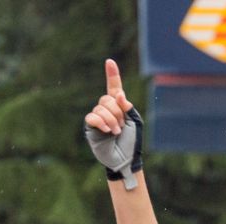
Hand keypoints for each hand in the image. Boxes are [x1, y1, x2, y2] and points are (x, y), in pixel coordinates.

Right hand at [84, 59, 143, 188]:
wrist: (125, 159)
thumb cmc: (131, 142)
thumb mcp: (135, 122)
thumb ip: (127, 107)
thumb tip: (118, 94)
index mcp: (118, 106)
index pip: (114, 87)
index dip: (112, 75)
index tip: (110, 61)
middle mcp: (106, 109)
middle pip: (107, 99)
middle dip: (117, 112)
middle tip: (121, 126)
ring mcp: (97, 117)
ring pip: (101, 108)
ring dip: (112, 120)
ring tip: (116, 132)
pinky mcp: (90, 126)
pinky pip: (92, 117)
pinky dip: (102, 123)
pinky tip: (108, 131)